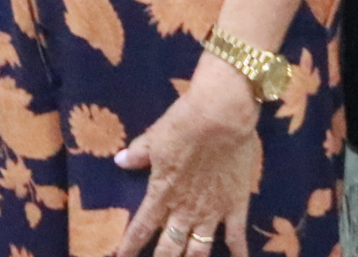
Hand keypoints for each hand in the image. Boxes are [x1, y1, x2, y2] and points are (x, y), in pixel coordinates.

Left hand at [110, 57, 261, 256]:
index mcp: (162, 192)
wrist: (222, 113)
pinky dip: (238, 253)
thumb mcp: (155, 135)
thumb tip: (119, 161)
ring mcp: (211, 211)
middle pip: (170, 248)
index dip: (130, 247)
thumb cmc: (185, 121)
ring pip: (199, 250)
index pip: (141, 227)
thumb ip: (139, 153)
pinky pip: (236, 237)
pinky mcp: (235, 206)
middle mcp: (185, 209)